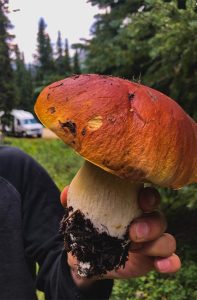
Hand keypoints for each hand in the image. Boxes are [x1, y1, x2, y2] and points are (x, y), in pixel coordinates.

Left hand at [61, 186, 180, 287]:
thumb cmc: (87, 229)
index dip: (149, 196)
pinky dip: (170, 262)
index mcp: (131, 206)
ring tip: (135, 247)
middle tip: (133, 231)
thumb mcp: (79, 217)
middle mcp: (144, 221)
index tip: (141, 200)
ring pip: (166, 239)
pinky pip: (169, 260)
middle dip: (151, 223)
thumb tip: (66, 193)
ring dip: (156, 243)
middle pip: (159, 218)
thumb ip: (73, 203)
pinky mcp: (152, 259)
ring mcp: (150, 242)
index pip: (147, 196)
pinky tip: (162, 265)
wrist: (86, 258)